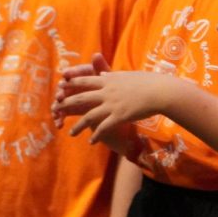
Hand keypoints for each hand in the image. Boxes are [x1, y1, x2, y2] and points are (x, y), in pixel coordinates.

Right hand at [53, 53, 111, 127]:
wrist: (116, 111)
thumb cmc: (114, 92)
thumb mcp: (110, 80)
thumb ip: (101, 68)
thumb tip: (96, 54)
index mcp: (84, 76)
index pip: (75, 72)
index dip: (70, 72)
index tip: (66, 74)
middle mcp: (75, 85)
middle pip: (65, 87)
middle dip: (62, 91)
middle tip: (60, 95)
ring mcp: (71, 98)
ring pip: (60, 101)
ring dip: (57, 107)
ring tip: (56, 112)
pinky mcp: (70, 110)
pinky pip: (62, 114)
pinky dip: (59, 119)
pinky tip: (59, 124)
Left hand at [56, 71, 174, 144]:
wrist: (160, 92)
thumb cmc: (150, 81)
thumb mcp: (130, 75)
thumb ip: (114, 75)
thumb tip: (104, 74)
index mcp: (110, 80)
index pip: (85, 80)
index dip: (72, 83)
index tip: (61, 85)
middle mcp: (107, 92)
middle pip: (81, 98)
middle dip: (67, 104)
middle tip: (57, 109)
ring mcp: (112, 105)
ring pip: (89, 116)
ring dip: (78, 126)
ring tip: (71, 133)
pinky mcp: (119, 116)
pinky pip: (103, 128)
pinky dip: (96, 135)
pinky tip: (91, 142)